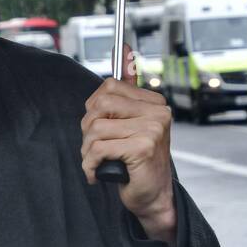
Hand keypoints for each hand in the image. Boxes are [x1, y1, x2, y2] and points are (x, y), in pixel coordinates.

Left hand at [81, 42, 176, 244]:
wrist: (152, 198)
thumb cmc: (137, 162)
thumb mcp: (130, 123)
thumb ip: (127, 90)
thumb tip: (124, 49)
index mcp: (154, 103)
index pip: (108, 87)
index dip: (94, 110)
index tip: (102, 128)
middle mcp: (158, 112)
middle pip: (99, 105)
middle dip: (88, 129)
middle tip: (96, 148)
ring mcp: (152, 129)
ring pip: (95, 129)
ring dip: (88, 151)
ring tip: (98, 162)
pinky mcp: (143, 147)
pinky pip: (98, 148)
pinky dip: (90, 165)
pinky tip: (98, 173)